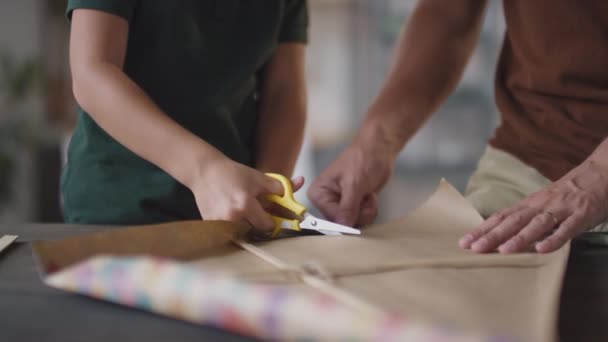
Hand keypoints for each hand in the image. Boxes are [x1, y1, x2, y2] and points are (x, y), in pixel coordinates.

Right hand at [191, 157, 303, 230]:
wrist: (205, 172)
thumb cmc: (233, 173)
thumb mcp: (259, 178)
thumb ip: (280, 186)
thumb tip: (299, 185)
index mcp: (245, 205)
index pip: (267, 226)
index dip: (273, 222)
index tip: (274, 218)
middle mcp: (232, 217)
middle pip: (255, 232)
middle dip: (260, 225)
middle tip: (260, 215)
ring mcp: (220, 223)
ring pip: (242, 234)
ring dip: (247, 227)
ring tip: (245, 213)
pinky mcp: (211, 225)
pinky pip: (229, 232)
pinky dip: (234, 226)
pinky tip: (232, 213)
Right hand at [308, 141, 394, 226]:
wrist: (379, 150)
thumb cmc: (362, 160)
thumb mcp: (354, 184)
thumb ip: (347, 207)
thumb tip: (342, 227)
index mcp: (318, 193)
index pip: (330, 218)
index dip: (346, 218)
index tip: (358, 206)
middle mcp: (326, 201)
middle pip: (342, 224)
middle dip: (358, 214)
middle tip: (364, 197)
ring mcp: (340, 205)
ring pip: (354, 224)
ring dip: (366, 211)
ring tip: (367, 194)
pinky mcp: (353, 206)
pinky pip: (362, 220)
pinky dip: (370, 210)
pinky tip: (370, 196)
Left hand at [459, 160, 607, 252]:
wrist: (600, 173)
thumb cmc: (568, 194)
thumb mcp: (542, 204)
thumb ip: (524, 218)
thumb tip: (500, 236)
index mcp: (529, 204)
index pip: (500, 217)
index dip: (482, 230)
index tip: (464, 242)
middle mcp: (540, 205)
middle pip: (513, 221)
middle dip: (492, 236)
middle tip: (474, 249)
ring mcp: (560, 209)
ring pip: (537, 224)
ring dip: (519, 238)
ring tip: (503, 251)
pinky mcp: (581, 215)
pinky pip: (567, 228)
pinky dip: (554, 238)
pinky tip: (542, 249)